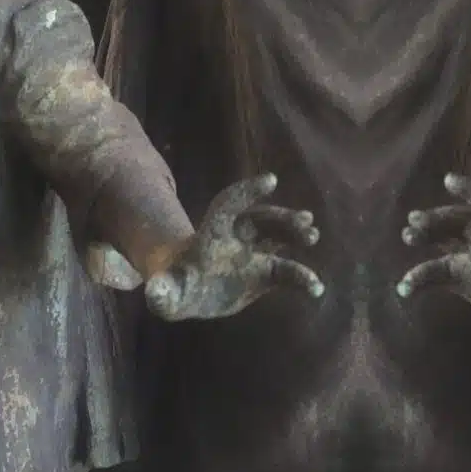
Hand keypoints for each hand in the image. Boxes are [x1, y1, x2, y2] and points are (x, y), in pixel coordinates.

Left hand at [145, 173, 322, 320]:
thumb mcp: (165, 291)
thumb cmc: (175, 285)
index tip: (271, 180)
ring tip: (313, 235)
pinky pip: (286, 272)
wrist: (190, 291)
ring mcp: (252, 254)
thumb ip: (161, 291)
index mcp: (210, 232)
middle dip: (282, 218)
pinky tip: (315, 289)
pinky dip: (301, 278)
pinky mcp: (264, 272)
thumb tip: (155, 291)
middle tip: (306, 220)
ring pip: (277, 237)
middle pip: (260, 219)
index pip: (228, 204)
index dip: (247, 191)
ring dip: (295, 233)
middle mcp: (235, 238)